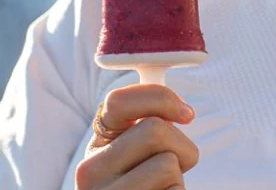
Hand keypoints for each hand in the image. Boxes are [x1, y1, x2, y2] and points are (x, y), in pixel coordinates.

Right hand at [75, 84, 198, 189]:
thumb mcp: (133, 160)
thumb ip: (143, 131)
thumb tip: (178, 110)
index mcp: (96, 147)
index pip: (118, 102)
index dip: (160, 98)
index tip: (185, 113)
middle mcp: (91, 170)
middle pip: (154, 129)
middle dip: (182, 146)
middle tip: (178, 167)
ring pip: (168, 162)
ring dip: (180, 178)